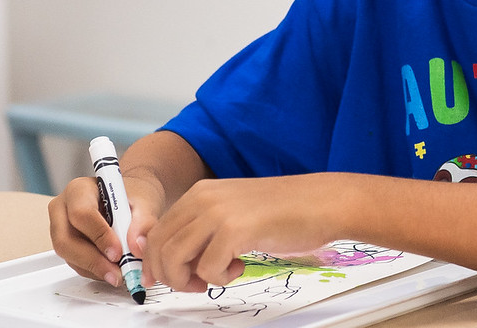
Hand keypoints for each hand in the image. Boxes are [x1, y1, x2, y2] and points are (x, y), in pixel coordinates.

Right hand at [48, 174, 160, 286]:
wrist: (131, 199)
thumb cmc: (133, 195)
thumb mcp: (144, 202)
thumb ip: (143, 222)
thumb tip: (136, 247)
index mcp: (79, 190)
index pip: (81, 214)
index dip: (99, 236)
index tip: (118, 252)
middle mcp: (63, 209)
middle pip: (66, 240)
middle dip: (92, 261)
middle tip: (116, 273)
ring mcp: (60, 229)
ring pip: (69, 256)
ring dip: (94, 269)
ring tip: (119, 274)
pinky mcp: (67, 246)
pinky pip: (75, 264)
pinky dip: (94, 271)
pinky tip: (112, 271)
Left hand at [141, 173, 342, 290]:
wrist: (321, 203)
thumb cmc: (285, 211)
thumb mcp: (234, 211)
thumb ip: (205, 226)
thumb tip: (178, 257)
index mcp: (202, 192)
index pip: (158, 230)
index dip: (154, 261)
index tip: (161, 279)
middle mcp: (204, 198)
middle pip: (159, 246)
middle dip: (169, 275)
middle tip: (194, 283)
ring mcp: (217, 213)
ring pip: (175, 259)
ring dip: (190, 280)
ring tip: (217, 276)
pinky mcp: (235, 230)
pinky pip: (207, 269)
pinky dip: (219, 278)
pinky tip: (240, 267)